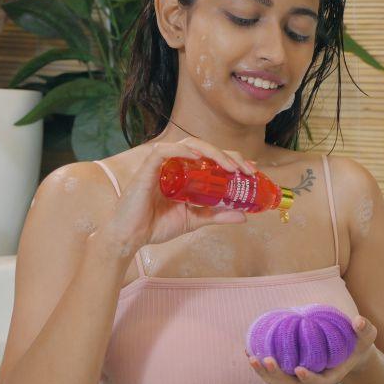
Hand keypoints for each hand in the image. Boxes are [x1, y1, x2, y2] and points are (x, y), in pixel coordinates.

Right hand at [100, 138, 257, 250]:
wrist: (130, 237)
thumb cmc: (156, 226)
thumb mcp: (194, 220)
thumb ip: (217, 215)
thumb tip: (244, 216)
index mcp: (185, 174)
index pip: (212, 158)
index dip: (233, 160)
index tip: (252, 170)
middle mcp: (175, 165)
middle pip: (205, 148)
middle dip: (230, 156)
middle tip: (248, 170)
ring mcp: (161, 165)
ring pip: (189, 145)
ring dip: (213, 153)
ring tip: (231, 167)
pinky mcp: (146, 169)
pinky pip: (163, 151)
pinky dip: (182, 152)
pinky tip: (199, 158)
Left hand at [246, 315, 378, 383]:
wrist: (348, 351)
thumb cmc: (357, 344)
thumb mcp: (366, 337)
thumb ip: (365, 330)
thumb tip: (358, 321)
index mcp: (330, 376)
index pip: (318, 382)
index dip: (308, 378)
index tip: (299, 369)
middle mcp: (312, 381)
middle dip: (277, 376)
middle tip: (266, 360)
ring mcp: (299, 378)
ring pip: (278, 382)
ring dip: (263, 373)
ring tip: (252, 358)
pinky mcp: (290, 370)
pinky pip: (273, 372)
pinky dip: (261, 366)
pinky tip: (249, 351)